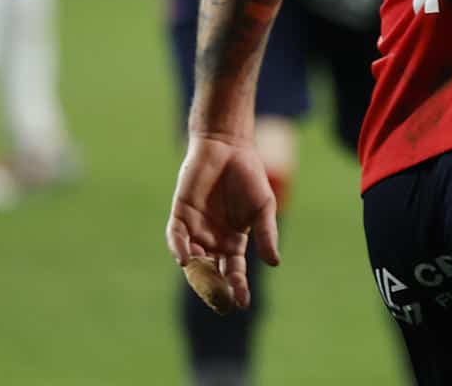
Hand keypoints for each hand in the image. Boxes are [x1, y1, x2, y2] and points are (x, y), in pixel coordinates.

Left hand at [167, 133, 279, 309]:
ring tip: (205, 284)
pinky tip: (186, 259)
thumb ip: (266, 234)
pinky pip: (176, 236)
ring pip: (192, 258)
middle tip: (220, 302)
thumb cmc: (249, 176)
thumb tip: (274, 263)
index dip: (237, 287)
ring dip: (197, 272)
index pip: (234, 270)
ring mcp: (195, 228)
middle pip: (211, 270)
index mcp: (234, 241)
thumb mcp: (263, 207)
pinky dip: (180, 248)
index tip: (242, 303)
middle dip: (214, 287)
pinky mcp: (180, 214)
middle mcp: (212, 239)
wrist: (229, 148)